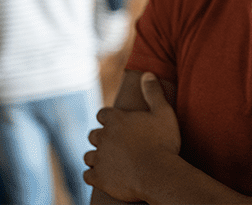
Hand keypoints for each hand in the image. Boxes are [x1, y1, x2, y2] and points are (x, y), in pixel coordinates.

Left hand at [84, 72, 180, 201]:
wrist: (159, 175)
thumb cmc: (163, 143)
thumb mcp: (163, 112)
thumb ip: (153, 92)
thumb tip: (147, 74)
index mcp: (116, 119)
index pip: (102, 115)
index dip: (109, 119)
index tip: (118, 125)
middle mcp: (103, 136)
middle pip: (93, 135)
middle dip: (102, 138)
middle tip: (116, 145)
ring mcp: (99, 158)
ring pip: (89, 156)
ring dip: (97, 157)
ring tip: (110, 162)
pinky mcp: (98, 178)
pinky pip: (88, 175)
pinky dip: (94, 176)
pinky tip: (105, 177)